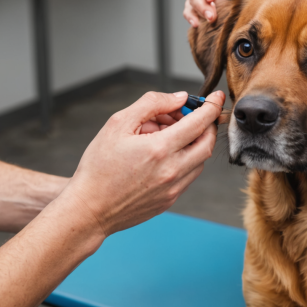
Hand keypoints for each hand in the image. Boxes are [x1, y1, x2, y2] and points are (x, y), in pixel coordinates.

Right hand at [61, 90, 224, 235]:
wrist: (89, 209)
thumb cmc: (98, 167)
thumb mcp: (118, 124)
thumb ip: (152, 104)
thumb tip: (179, 98)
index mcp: (160, 149)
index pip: (200, 122)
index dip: (211, 106)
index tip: (216, 97)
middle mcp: (173, 170)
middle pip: (207, 142)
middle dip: (206, 124)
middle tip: (190, 115)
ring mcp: (174, 188)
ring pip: (200, 159)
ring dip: (193, 142)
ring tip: (165, 135)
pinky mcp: (171, 200)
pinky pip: (189, 174)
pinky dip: (185, 159)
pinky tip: (163, 154)